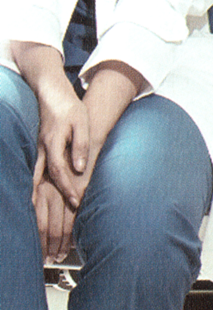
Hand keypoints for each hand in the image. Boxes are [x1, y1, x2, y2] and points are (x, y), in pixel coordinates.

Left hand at [32, 159, 76, 263]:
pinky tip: (70, 243)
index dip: (36, 240)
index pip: (35, 222)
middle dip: (45, 246)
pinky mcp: (79, 190)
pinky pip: (73, 217)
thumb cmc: (68, 156)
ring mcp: (63, 192)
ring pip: (58, 226)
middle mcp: (47, 191)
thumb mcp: (49, 174)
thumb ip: (44, 193)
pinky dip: (71, 232)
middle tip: (47, 261)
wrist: (85, 138)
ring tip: (58, 257)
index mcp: (39, 189)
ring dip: (58, 244)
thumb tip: (42, 215)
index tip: (37, 253)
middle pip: (44, 227)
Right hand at [35, 78, 89, 207]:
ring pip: (35, 177)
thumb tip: (80, 169)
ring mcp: (39, 149)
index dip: (67, 187)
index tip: (75, 201)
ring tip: (41, 216)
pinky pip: (35, 171)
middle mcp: (42, 149)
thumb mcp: (81, 122)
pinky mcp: (40, 148)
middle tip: (62, 213)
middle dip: (52, 197)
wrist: (53, 93)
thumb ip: (80, 145)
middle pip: (43, 179)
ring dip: (38, 196)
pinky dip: (34, 185)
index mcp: (53, 143)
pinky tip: (36, 197)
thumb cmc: (70, 107)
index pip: (58, 171)